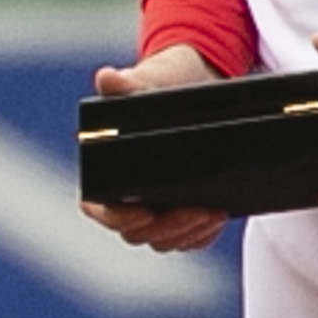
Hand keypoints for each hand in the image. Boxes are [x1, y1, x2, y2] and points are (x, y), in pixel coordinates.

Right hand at [80, 44, 230, 252]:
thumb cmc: (158, 85)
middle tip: (194, 212)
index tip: (142, 212)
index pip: (99, 208)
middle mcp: (125, 197)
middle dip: (166, 227)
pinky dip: (202, 235)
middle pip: (136, 231)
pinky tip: (218, 217)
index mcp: (104, 171)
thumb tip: (107, 78)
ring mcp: (154, 209)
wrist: (190, 85)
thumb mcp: (146, 82)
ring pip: (162, 239)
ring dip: (186, 233)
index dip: (116, 217)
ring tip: (212, 214)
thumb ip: (124, 85)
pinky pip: (186, 237)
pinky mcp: (180, 213)